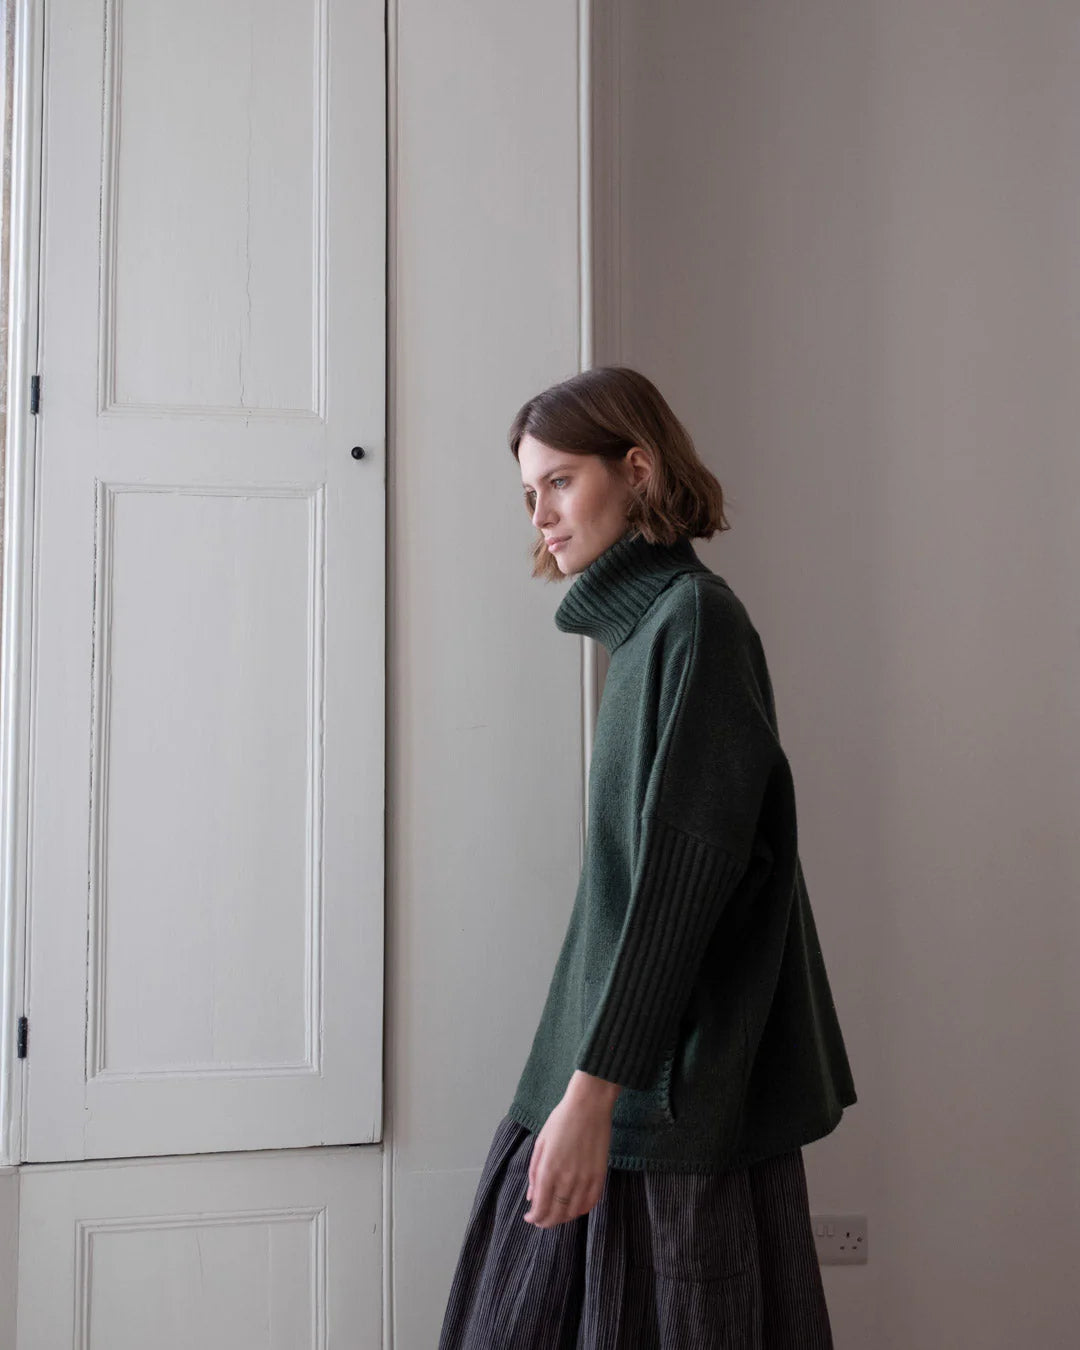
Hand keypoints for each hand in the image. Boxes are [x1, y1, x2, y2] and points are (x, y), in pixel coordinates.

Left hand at [523, 1072, 618, 1228]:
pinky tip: (574, 1208)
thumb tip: (532, 1197)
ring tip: (556, 1214)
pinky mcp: (600, 1175)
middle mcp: (567, 1178)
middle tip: (541, 1220)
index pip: (540, 1207)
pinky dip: (581, 1210)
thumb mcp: (541, 1143)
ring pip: (573, 1212)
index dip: (534, 1217)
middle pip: (556, 1214)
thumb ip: (535, 1173)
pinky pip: (591, 1202)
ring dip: (563, 1218)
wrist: (589, 1105)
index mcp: (548, 1170)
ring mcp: (585, 1178)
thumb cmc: (561, 1120)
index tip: (530, 1217)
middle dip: (546, 1221)